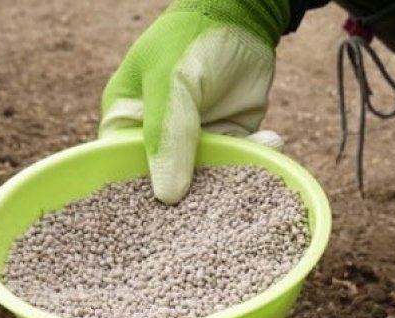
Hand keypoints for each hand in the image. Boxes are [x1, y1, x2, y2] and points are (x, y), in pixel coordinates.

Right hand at [99, 1, 289, 202]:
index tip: (161, 220)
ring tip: (254, 174)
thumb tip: (166, 196)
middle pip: (166, 185)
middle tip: (214, 213)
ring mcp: (195, 142)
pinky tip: (273, 141)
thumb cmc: (190, 39)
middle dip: (190, 201)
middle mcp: (157, 138)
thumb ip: (166, 135)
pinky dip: (257, 158)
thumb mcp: (172, 83)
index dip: (137, 201)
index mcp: (126, 121)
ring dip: (232, 180)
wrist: (243, 15)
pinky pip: (240, 164)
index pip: (121, 172)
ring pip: (208, 180)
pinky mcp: (229, 140)